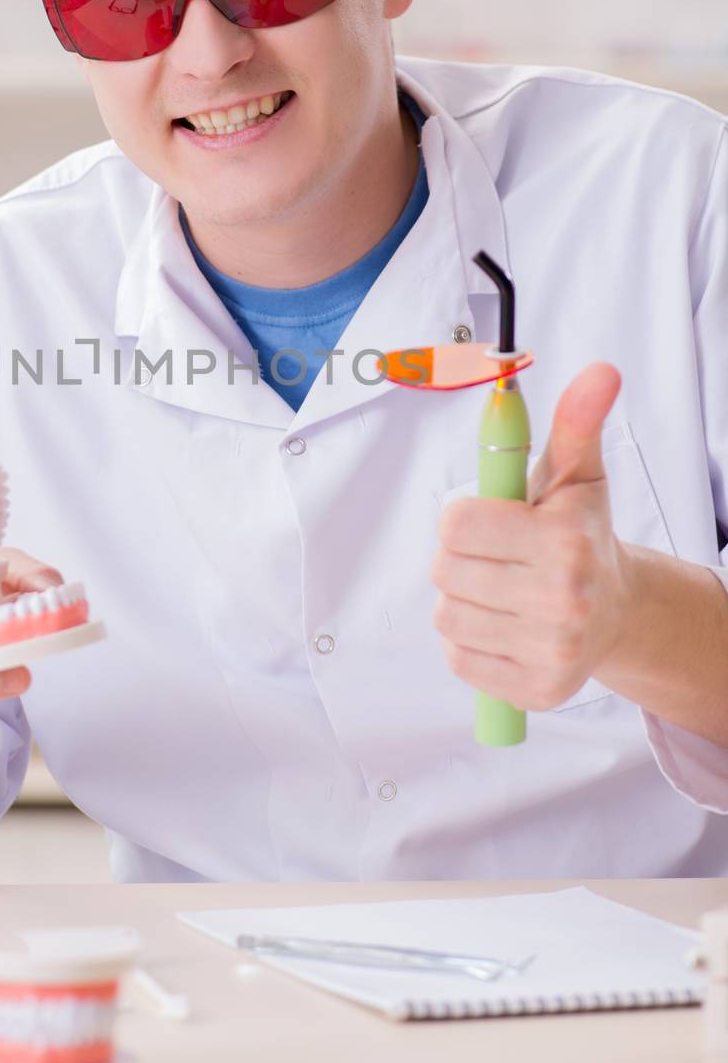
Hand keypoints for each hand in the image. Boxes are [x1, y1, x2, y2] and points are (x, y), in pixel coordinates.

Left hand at [430, 362, 630, 710]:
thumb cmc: (582, 535)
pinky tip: (503, 625)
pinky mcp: (535, 690)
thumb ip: (576, 422)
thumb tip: (600, 371)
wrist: (618, 613)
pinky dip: (470, 642)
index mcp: (563, 543)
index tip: (493, 521)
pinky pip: (458, 658)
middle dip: (461, 558)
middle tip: (496, 557)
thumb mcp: (577, 476)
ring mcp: (550, 652)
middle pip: (444, 571)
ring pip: (446, 615)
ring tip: (500, 591)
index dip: (466, 518)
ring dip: (462, 600)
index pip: (456, 523)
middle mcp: (561, 602)